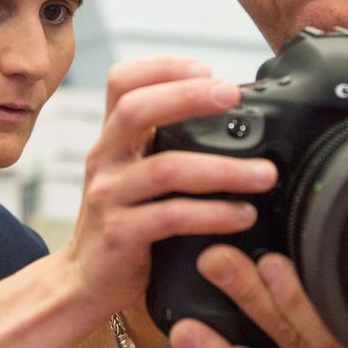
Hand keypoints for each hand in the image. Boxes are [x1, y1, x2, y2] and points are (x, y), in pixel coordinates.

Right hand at [63, 58, 277, 317]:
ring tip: (264, 175)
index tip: (206, 69)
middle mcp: (105, 159)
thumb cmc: (122, 223)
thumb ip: (163, 147)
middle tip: (233, 95)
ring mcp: (109, 196)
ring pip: (166, 168)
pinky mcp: (120, 234)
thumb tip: (230, 121)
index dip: (161, 67)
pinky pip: (171, 217)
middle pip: (136, 109)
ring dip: (223, 168)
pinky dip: (213, 214)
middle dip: (188, 96)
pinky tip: (242, 215)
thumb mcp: (133, 175)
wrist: (83, 281)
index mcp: (112, 139)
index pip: (121, 82)